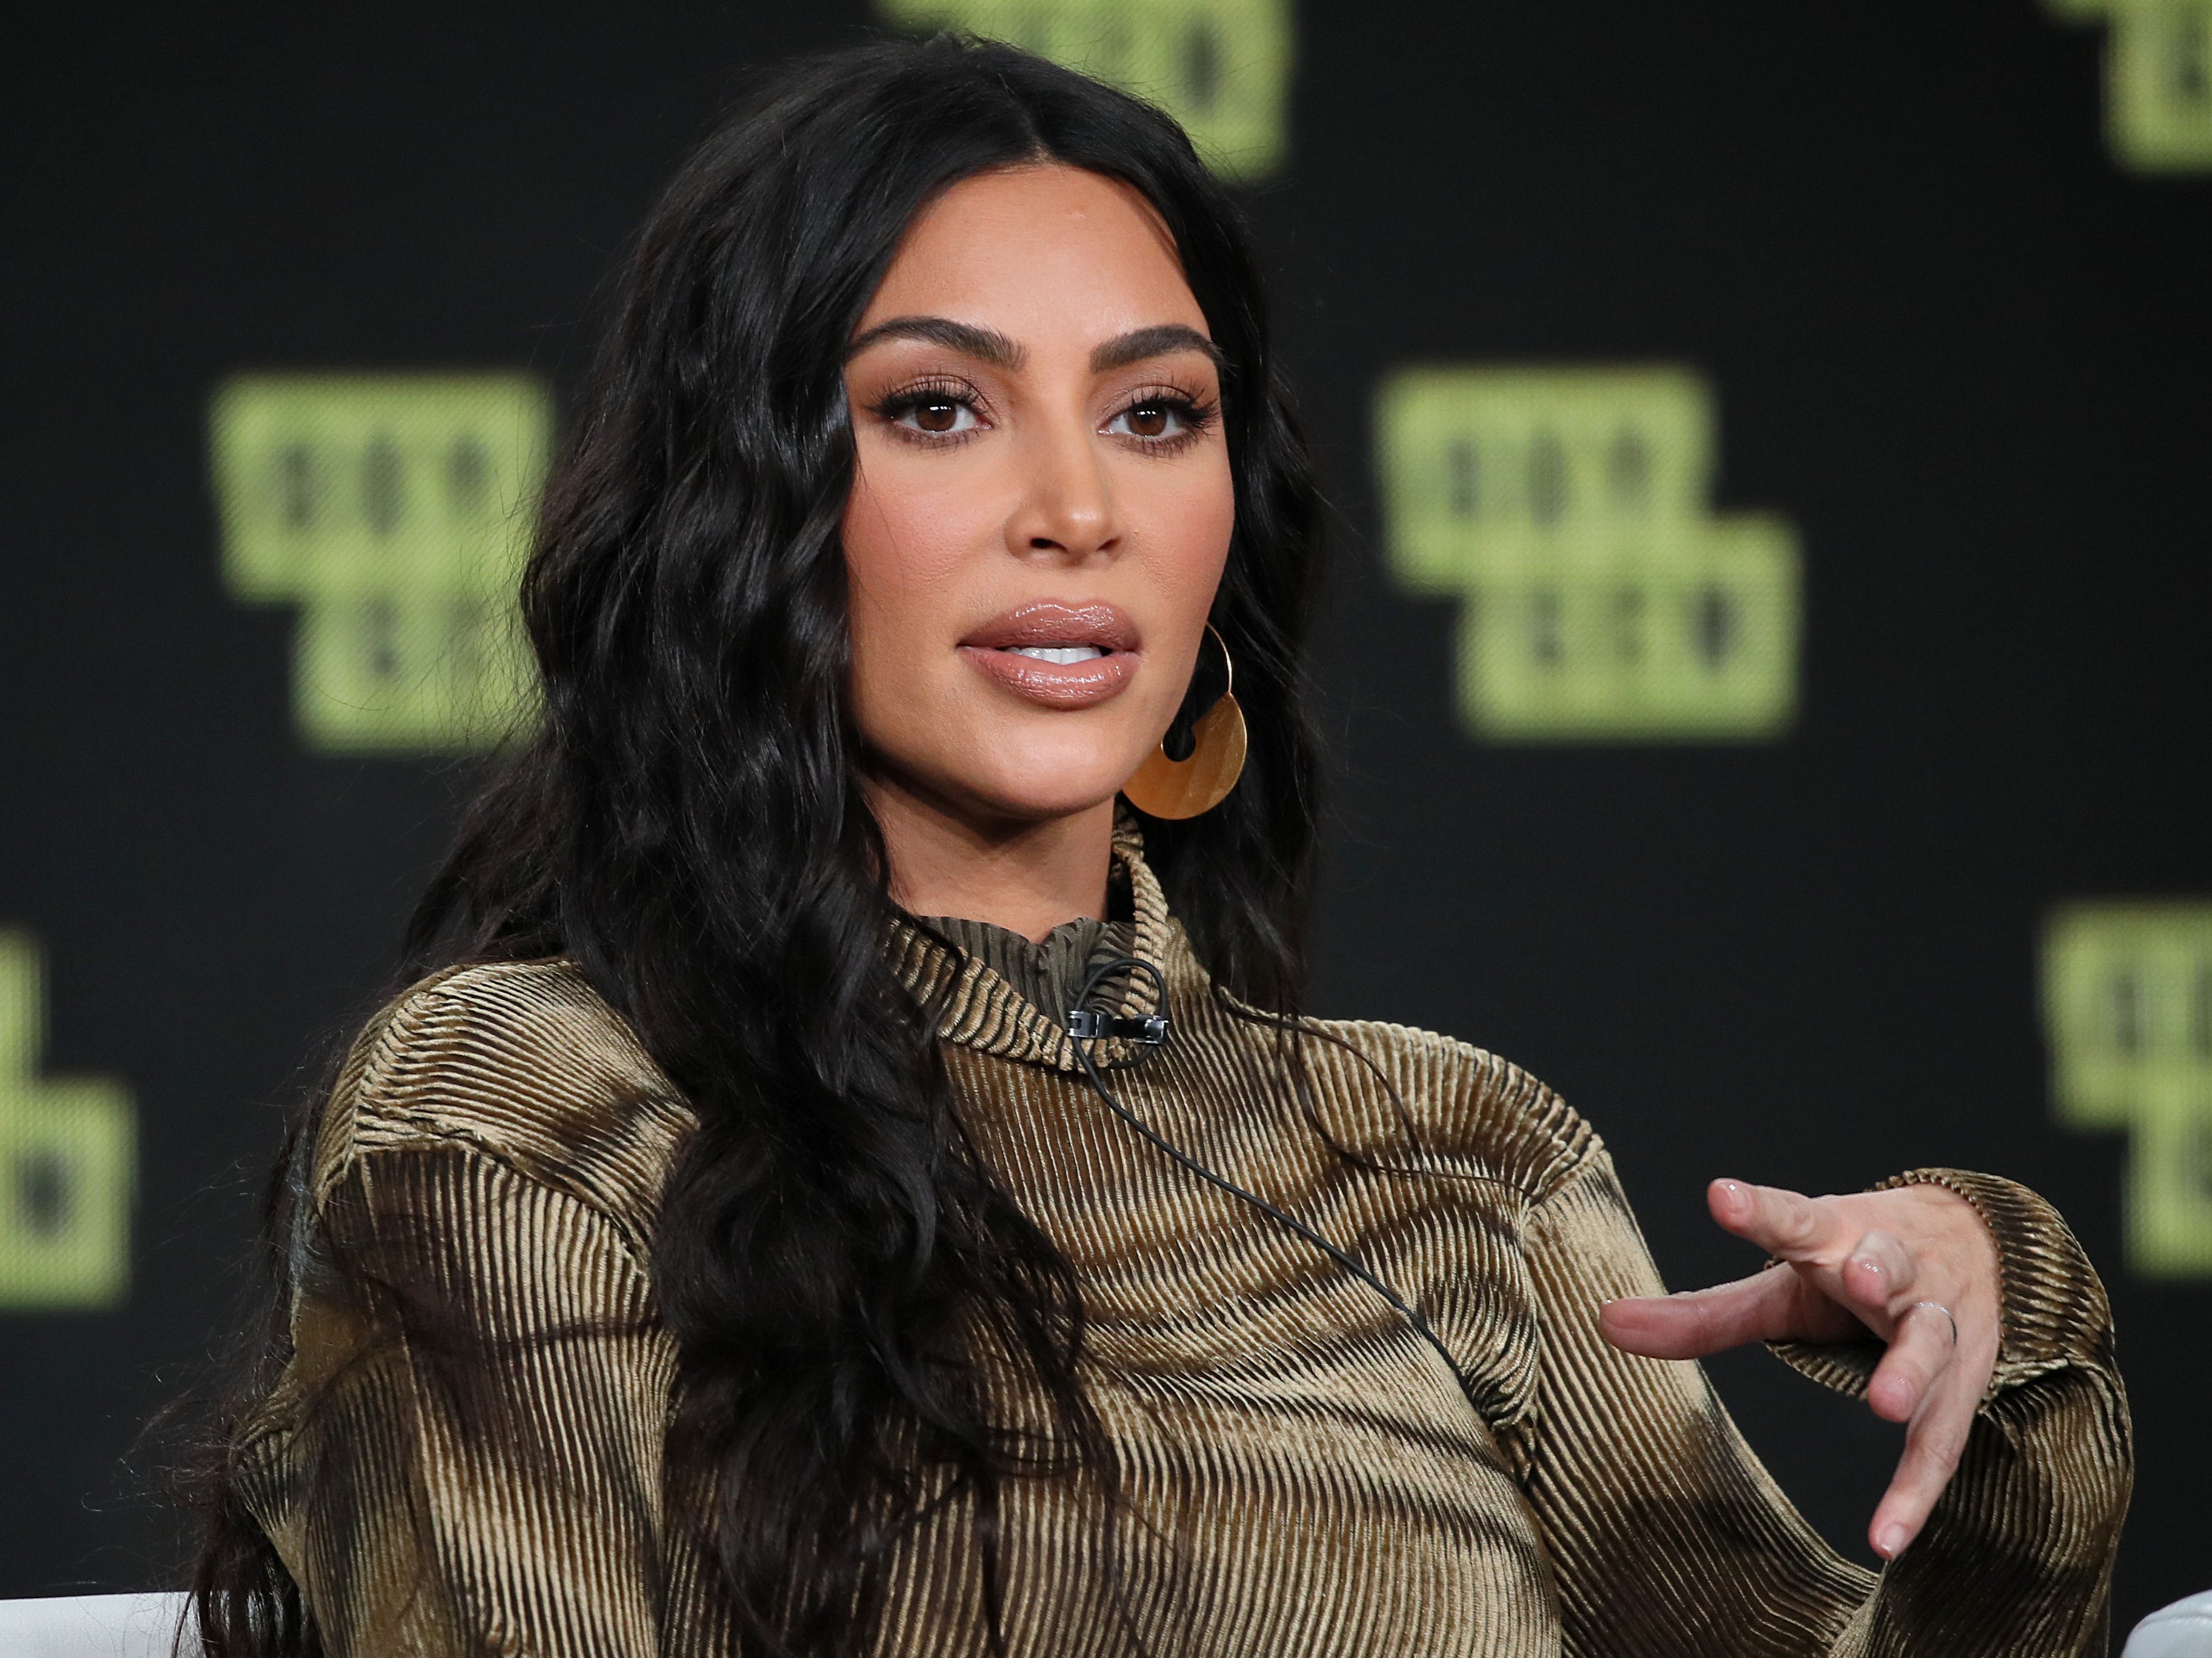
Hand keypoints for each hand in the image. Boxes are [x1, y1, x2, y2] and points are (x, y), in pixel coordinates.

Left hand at [1597, 1178, 2000, 1560]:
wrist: (1983, 1250)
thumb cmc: (1856, 1265)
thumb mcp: (1783, 1283)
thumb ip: (1702, 1313)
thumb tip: (1605, 1322)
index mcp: (1837, 1234)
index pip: (1796, 1218)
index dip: (1759, 1210)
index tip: (1722, 1197)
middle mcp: (1895, 1270)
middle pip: (1887, 1266)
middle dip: (1875, 1271)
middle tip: (1857, 1278)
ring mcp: (1936, 1323)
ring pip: (1930, 1343)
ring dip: (1911, 1369)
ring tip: (1886, 1403)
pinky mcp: (1963, 1383)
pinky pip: (1943, 1442)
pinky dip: (1915, 1491)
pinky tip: (1884, 1538)